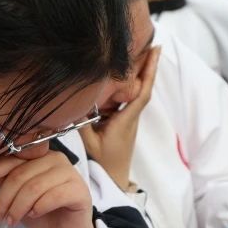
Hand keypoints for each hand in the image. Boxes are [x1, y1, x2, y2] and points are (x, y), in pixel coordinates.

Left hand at [0, 153, 95, 227]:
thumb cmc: (41, 212)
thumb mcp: (17, 196)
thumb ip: (6, 182)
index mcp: (39, 155)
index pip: (13, 158)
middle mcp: (55, 159)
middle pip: (22, 174)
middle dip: (5, 198)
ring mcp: (70, 173)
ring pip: (35, 186)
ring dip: (19, 207)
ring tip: (12, 221)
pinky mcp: (80, 190)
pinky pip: (54, 196)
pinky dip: (40, 207)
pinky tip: (33, 215)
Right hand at [80, 46, 159, 190]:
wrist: (114, 184)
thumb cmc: (103, 166)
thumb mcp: (88, 145)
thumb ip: (81, 123)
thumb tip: (72, 104)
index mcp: (125, 121)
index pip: (142, 92)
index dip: (149, 71)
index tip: (155, 51)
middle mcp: (130, 119)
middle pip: (143, 88)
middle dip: (148, 66)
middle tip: (152, 43)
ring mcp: (128, 122)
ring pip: (136, 94)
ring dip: (139, 74)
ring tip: (140, 53)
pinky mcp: (123, 125)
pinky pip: (128, 101)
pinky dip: (129, 87)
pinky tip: (124, 78)